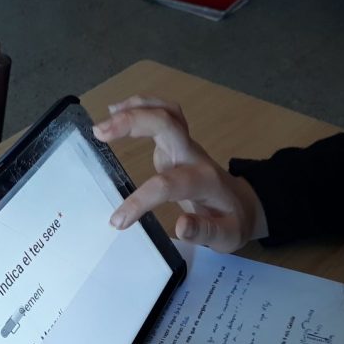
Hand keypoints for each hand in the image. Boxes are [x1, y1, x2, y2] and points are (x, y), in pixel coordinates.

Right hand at [94, 96, 267, 252]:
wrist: (244, 204)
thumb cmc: (232, 221)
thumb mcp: (227, 236)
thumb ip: (205, 231)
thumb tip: (180, 225)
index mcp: (204, 181)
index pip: (168, 184)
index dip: (141, 200)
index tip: (118, 221)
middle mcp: (193, 155)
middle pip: (168, 123)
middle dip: (133, 122)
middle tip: (99, 133)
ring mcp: (186, 146)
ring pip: (165, 112)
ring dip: (135, 108)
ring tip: (104, 121)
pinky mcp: (177, 143)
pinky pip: (162, 115)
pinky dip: (139, 107)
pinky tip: (116, 111)